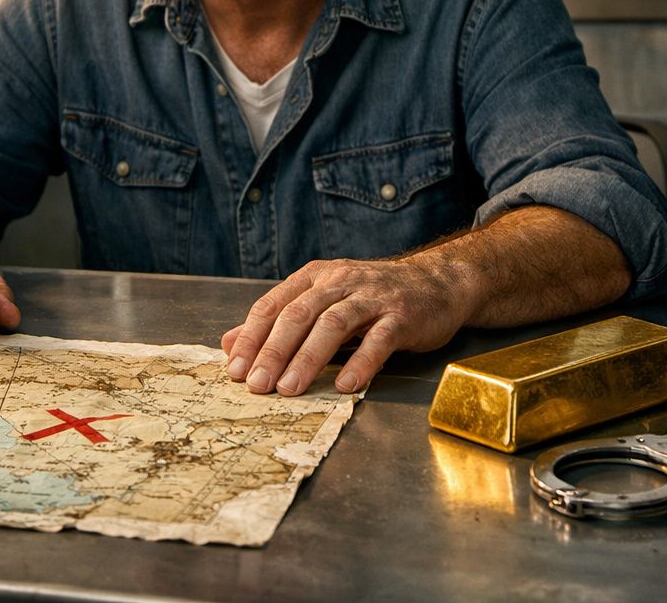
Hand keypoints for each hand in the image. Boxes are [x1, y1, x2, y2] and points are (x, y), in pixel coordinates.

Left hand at [220, 256, 472, 395]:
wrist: (438, 283)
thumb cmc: (373, 299)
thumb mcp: (323, 303)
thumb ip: (279, 322)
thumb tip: (228, 343)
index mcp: (316, 278)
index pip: (275, 305)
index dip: (252, 337)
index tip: (235, 370)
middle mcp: (341, 282)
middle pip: (299, 314)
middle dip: (275, 351)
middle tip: (257, 384)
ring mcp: (373, 297)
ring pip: (334, 324)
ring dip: (308, 358)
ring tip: (290, 389)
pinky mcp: (403, 315)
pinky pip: (379, 339)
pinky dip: (361, 362)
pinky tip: (346, 384)